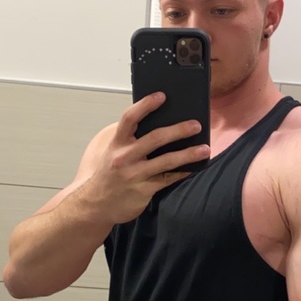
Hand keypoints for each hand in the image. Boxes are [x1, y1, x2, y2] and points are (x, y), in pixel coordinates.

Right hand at [83, 92, 209, 224]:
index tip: (161, 96)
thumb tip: (154, 122)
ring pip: (167, 161)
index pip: (129, 118)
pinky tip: (194, 168)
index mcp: (117, 143)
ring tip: (205, 149)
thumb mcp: (112, 151)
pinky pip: (168, 179)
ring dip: (188, 154)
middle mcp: (125, 157)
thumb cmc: (108, 175)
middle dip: (178, 130)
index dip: (145, 105)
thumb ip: (128, 138)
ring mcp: (135, 174)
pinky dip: (182, 172)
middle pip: (155, 138)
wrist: (96, 204)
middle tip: (196, 125)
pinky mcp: (144, 190)